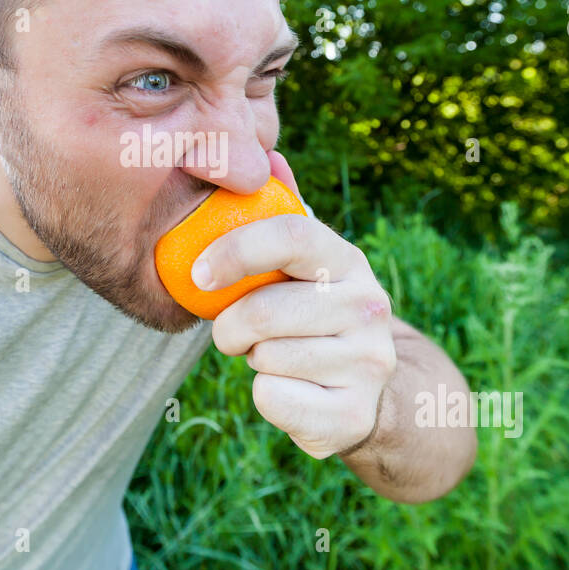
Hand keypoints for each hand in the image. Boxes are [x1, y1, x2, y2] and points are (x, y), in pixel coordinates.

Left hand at [192, 151, 396, 458]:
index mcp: (347, 260)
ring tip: (276, 357)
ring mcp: (369, 360)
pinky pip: (274, 401)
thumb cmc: (312, 319)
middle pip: (265, 310)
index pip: (291, 234)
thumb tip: (268, 156)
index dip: (235, 250)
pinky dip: (268, 399)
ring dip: (255, 361)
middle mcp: (370, 305)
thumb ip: (281, 214)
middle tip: (234, 334)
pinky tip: (292, 391)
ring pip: (267, 358)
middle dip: (231, 327)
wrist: (368, 394)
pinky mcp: (354, 413)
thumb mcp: (303, 266)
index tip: (198, 273)